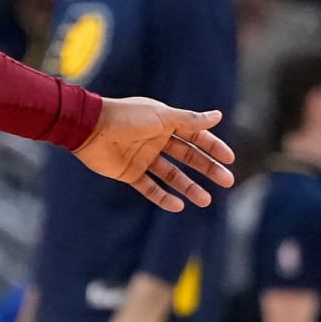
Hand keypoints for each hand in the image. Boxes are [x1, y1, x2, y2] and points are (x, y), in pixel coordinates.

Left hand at [74, 96, 235, 212]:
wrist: (90, 128)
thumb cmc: (127, 117)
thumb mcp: (162, 117)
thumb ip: (190, 120)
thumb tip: (218, 116)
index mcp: (165, 122)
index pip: (195, 136)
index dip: (213, 147)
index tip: (229, 159)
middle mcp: (156, 140)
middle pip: (188, 156)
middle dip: (208, 168)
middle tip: (227, 181)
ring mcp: (144, 157)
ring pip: (172, 175)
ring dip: (189, 187)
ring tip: (206, 200)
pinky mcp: (130, 172)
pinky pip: (150, 187)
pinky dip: (163, 197)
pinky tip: (178, 205)